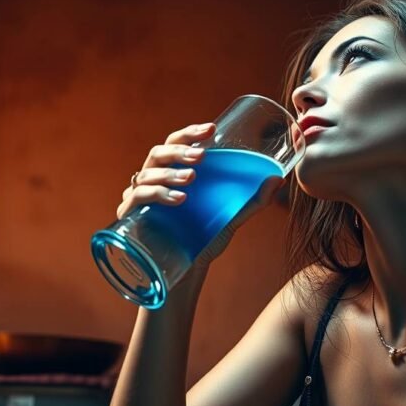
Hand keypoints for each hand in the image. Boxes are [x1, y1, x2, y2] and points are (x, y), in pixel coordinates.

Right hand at [118, 122, 286, 272]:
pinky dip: (157, 195)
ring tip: (192, 180)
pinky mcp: (129, 218)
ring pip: (147, 173)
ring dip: (170, 173)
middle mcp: (152, 180)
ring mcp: (137, 198)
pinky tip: (178, 199)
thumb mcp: (229, 218)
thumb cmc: (202, 241)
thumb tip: (277, 179)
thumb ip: (252, 201)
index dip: (189, 133)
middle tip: (201, 156)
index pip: (175, 143)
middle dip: (179, 151)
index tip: (211, 128)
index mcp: (172, 173)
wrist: (184, 276)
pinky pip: (138, 198)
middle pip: (158, 153)